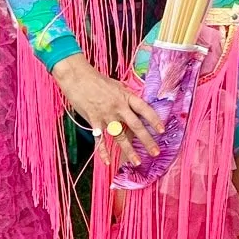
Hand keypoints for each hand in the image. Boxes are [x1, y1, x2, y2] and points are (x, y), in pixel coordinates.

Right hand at [51, 52, 164, 167]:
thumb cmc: (96, 79)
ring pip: (120, 136)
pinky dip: (103, 151)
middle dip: (147, 140)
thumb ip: (125, 95)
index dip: (154, 120)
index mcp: (126, 96)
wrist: (77, 77)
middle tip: (155, 152)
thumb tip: (135, 101)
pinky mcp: (93, 120)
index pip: (144, 109)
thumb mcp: (116, 84)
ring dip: (129, 150)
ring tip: (137, 162)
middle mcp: (118, 107)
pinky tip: (107, 162)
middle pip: (136, 126)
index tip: (162, 130)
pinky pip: (99, 139)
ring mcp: (106, 115)